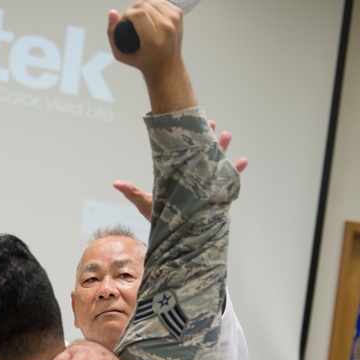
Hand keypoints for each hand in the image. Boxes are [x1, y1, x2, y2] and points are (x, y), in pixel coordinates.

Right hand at [107, 2, 192, 113]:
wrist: (166, 67)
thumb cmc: (145, 62)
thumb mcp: (121, 54)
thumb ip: (112, 33)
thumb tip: (112, 13)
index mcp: (154, 40)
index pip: (139, 14)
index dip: (127, 13)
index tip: (124, 20)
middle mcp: (167, 29)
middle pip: (145, 5)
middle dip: (133, 9)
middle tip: (130, 19)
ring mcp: (174, 20)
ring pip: (153, 1)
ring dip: (142, 5)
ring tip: (138, 17)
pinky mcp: (178, 14)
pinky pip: (161, 1)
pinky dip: (153, 5)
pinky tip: (149, 14)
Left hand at [114, 121, 248, 218]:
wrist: (176, 235)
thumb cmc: (161, 217)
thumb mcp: (145, 203)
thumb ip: (133, 192)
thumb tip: (115, 182)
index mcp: (179, 175)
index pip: (184, 153)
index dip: (187, 139)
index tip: (188, 124)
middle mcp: (194, 177)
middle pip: (202, 154)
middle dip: (207, 139)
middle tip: (211, 123)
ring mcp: (206, 185)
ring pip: (216, 164)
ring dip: (223, 150)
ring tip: (228, 135)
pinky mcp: (216, 196)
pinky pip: (229, 182)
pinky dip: (236, 172)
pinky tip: (243, 161)